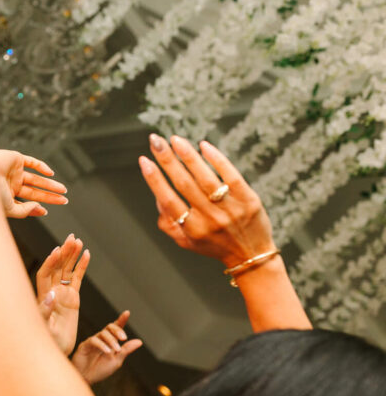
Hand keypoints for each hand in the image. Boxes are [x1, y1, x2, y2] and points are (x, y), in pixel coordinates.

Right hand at [0, 149, 67, 218]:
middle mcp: (10, 184)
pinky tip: (50, 173)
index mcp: (6, 197)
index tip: (46, 211)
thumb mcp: (8, 208)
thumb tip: (40, 209)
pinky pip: (32, 162)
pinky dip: (42, 167)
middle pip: (34, 192)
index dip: (36, 207)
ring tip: (63, 190)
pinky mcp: (16, 159)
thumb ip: (24, 211)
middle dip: (49, 196)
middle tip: (64, 200)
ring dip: (50, 184)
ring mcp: (13, 171)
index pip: (24, 203)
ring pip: (36, 179)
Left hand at [35, 233, 88, 354]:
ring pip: (67, 271)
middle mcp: (51, 293)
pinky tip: (86, 254)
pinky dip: (82, 267)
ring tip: (78, 241)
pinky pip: (77, 279)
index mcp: (42, 298)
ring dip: (72, 256)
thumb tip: (51, 295)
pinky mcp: (72, 299)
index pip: (44, 274)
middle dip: (63, 253)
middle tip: (71, 238)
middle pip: (56, 268)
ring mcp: (61, 294)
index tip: (57, 251)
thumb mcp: (45, 330)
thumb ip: (46, 312)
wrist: (57, 351)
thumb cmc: (48, 343)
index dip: (50, 262)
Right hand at [71, 311, 142, 384]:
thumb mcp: (116, 361)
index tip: (127, 313)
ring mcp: (93, 341)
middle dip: (118, 330)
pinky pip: (94, 340)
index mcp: (110, 341)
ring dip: (111, 341)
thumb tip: (140, 341)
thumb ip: (126, 350)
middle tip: (124, 338)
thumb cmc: (100, 370)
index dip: (121, 320)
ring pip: (103, 334)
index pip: (117, 328)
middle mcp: (102, 339)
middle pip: (110, 327)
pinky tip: (107, 352)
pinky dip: (102, 345)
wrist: (86, 379)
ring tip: (116, 350)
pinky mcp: (85, 345)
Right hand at [139, 135, 276, 269]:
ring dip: (188, 156)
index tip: (144, 161)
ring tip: (175, 139)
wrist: (251, 255)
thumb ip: (167, 222)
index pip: (168, 200)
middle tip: (155, 141)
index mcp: (191, 229)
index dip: (154, 180)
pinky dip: (216, 159)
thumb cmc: (213, 245)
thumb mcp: (185, 241)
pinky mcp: (248, 199)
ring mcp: (230, 208)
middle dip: (167, 160)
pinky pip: (230, 175)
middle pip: (184, 184)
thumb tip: (158, 195)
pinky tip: (203, 145)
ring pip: (205, 177)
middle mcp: (209, 219)